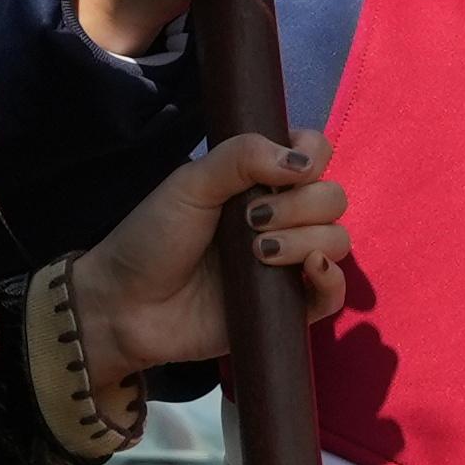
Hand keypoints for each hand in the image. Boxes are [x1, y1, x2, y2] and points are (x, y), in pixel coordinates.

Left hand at [80, 128, 349, 373]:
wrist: (127, 304)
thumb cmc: (153, 237)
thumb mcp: (191, 184)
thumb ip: (241, 157)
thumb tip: (302, 160)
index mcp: (260, 181)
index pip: (314, 155)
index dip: (312, 156)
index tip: (288, 170)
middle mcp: (282, 218)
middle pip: (332, 198)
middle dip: (300, 205)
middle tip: (251, 220)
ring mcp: (288, 264)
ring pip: (336, 241)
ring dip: (306, 239)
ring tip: (259, 251)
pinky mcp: (288, 309)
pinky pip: (333, 295)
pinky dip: (332, 279)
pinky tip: (310, 269)